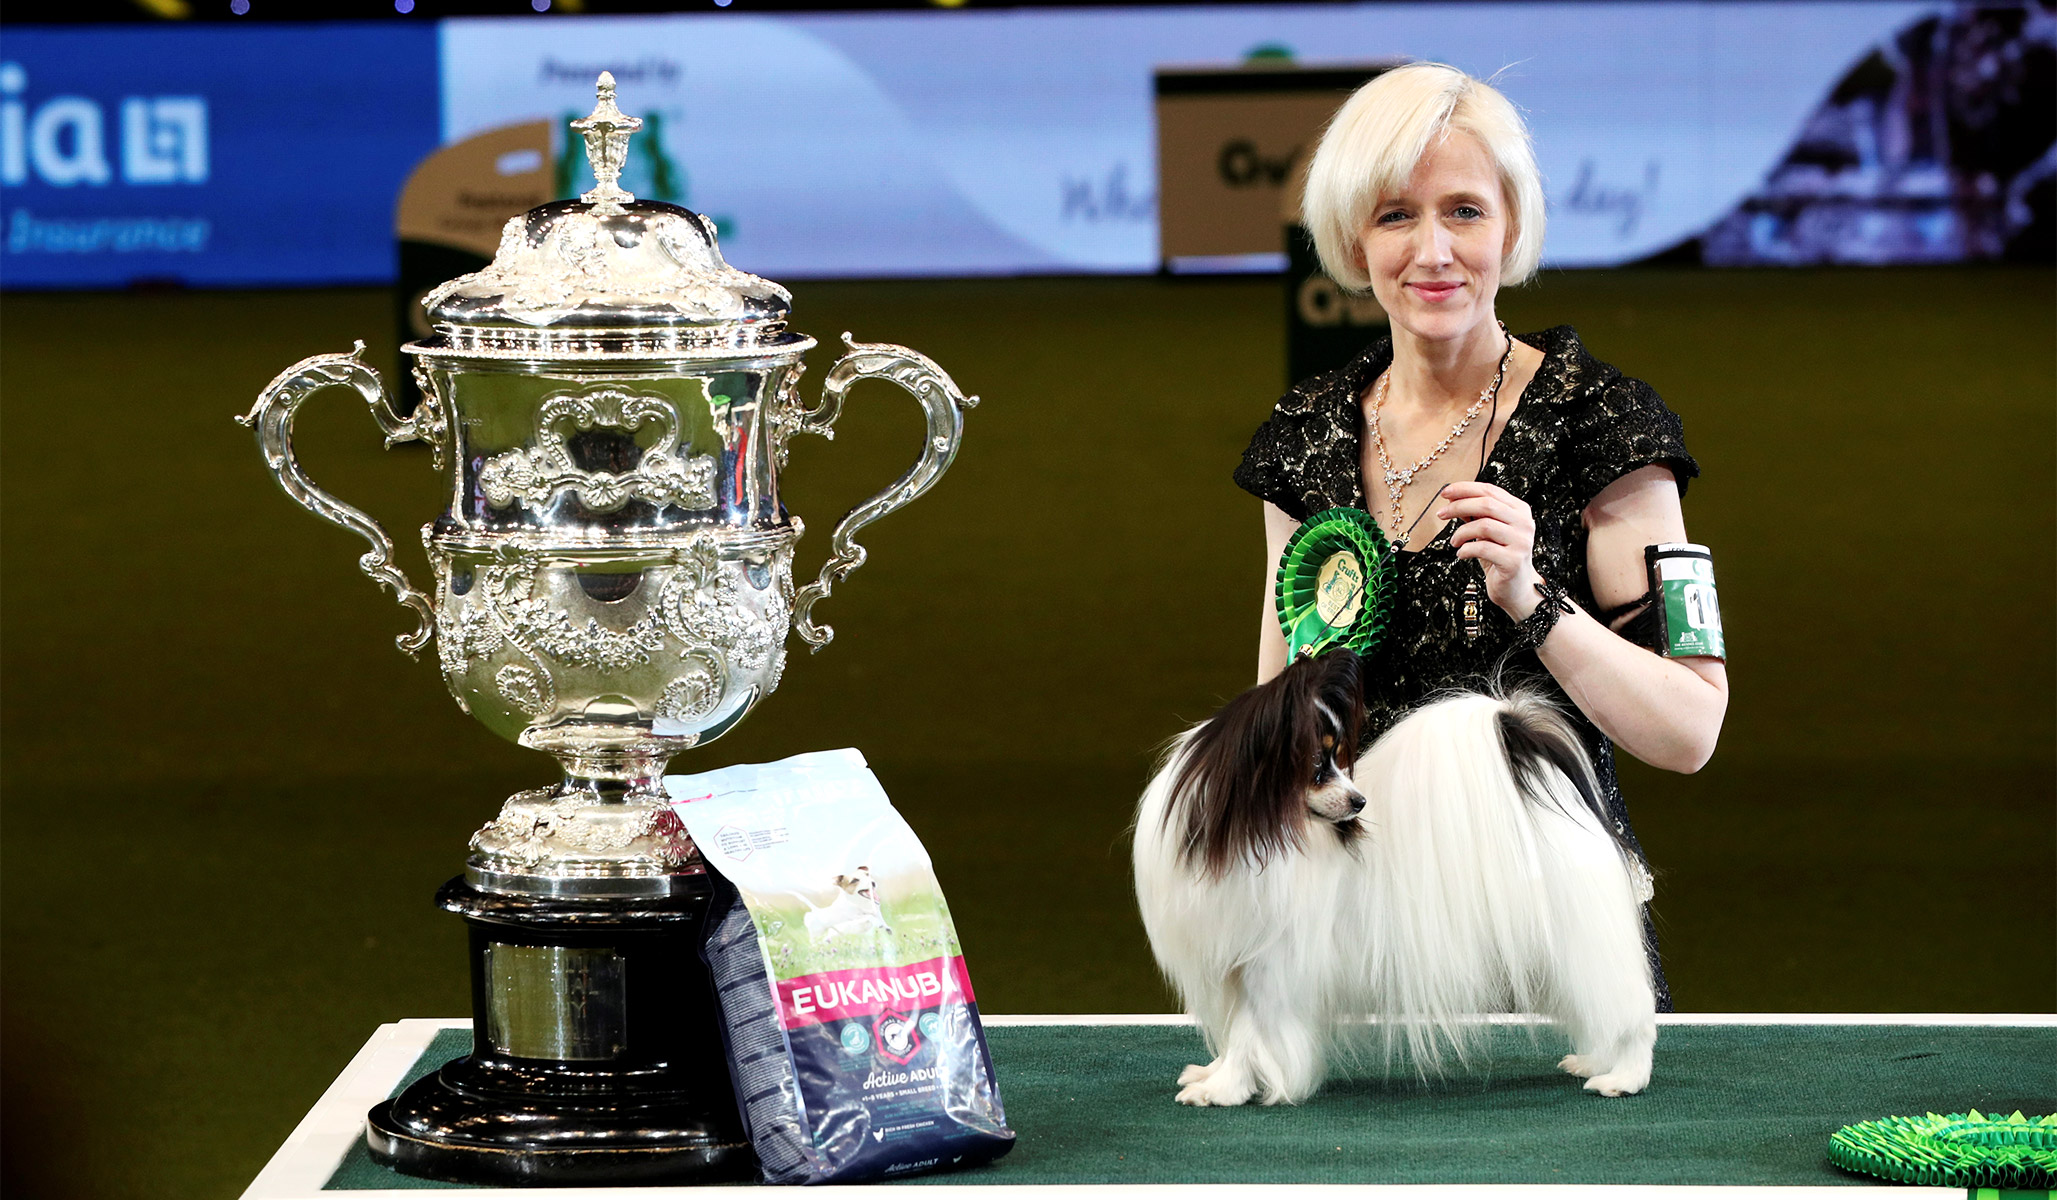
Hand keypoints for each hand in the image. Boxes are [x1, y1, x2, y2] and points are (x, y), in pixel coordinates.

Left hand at [1438, 481, 1543, 619]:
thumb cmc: (1500, 556)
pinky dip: (1466, 550)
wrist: (1516, 587)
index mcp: (1519, 510)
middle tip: (1441, 514)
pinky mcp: (1513, 561)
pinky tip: (1462, 554)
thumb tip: (1452, 497)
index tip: (1445, 492)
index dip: (1465, 489)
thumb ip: (1475, 513)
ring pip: (1484, 525)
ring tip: (1454, 541)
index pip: (1490, 490)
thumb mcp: (1488, 531)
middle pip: (1487, 505)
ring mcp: (1521, 542)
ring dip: (1461, 532)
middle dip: (1459, 506)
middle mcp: (1524, 523)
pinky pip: (1482, 548)